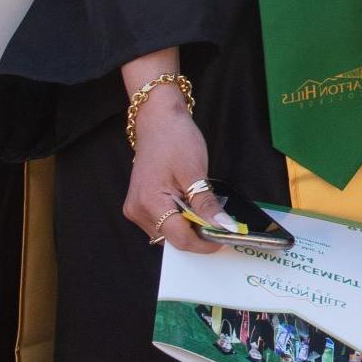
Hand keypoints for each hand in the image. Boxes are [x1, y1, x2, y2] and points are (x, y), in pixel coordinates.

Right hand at [123, 87, 225, 254]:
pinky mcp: (140, 205)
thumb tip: (223, 227)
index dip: (205, 242)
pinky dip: (180, 221)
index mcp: (150, 203)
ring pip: (167, 233)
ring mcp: (136, 209)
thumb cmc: (175, 139)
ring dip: (189, 229)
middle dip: (198, 237)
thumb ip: (206, 204)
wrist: (157, 119)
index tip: (226, 238)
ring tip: (208, 214)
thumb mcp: (195, 172)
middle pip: (172, 239)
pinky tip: (194, 209)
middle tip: (221, 227)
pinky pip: (162, 222)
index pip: (180, 238)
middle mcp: (137, 211)